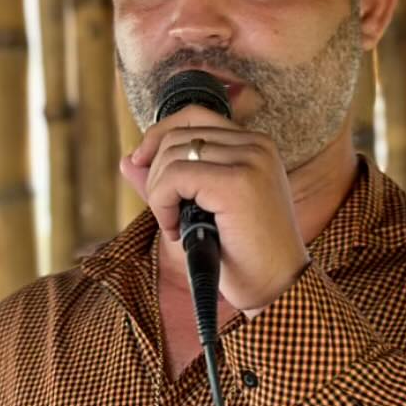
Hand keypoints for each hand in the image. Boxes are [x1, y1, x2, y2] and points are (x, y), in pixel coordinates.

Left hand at [119, 105, 308, 315]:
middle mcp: (257, 145)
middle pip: (178, 134)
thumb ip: (168, 183)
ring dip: (159, 194)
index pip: (194, 116)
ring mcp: (250, 161)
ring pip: (172, 155)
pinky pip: (175, 177)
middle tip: (167, 216)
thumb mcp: (203, 211)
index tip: (141, 166)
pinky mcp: (237, 183)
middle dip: (156, 175)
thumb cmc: (244, 257)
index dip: (159, 136)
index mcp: (256, 146)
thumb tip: (127, 160)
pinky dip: (162, 204)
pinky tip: (175, 231)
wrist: (278, 289)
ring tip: (175, 227)